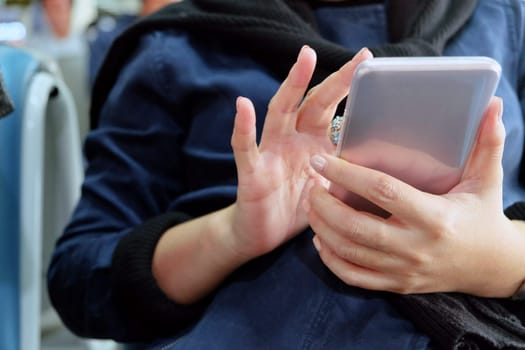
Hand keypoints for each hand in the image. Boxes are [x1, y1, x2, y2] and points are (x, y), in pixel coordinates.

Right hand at [227, 46, 372, 259]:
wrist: (265, 234)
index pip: (329, 106)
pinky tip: (243, 106)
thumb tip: (381, 156)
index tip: (368, 62)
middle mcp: (292, 139)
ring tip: (305, 60)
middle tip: (359, 58)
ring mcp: (271, 151)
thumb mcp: (329, 185)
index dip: (346, 85)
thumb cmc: (298, 206)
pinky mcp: (252, 171)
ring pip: (280, 112)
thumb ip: (345, 166)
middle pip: (312, 102)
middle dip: (335, 80)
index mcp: (312, 141)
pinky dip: (243, 128)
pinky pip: (246, 148)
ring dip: (293, 86)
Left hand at [306, 97, 524, 296]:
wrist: (489, 267)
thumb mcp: (487, 180)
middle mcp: (415, 247)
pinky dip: (331, 259)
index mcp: (435, 217)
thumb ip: (487, 143)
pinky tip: (321, 239)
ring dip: (322, 228)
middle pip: (356, 227)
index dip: (348, 174)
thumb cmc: (483, 217)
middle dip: (324, 204)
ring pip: (349, 252)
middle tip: (310, 184)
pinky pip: (353, 277)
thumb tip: (493, 105)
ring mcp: (403, 270)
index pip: (382, 191)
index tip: (321, 160)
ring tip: (311, 204)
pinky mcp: (395, 284)